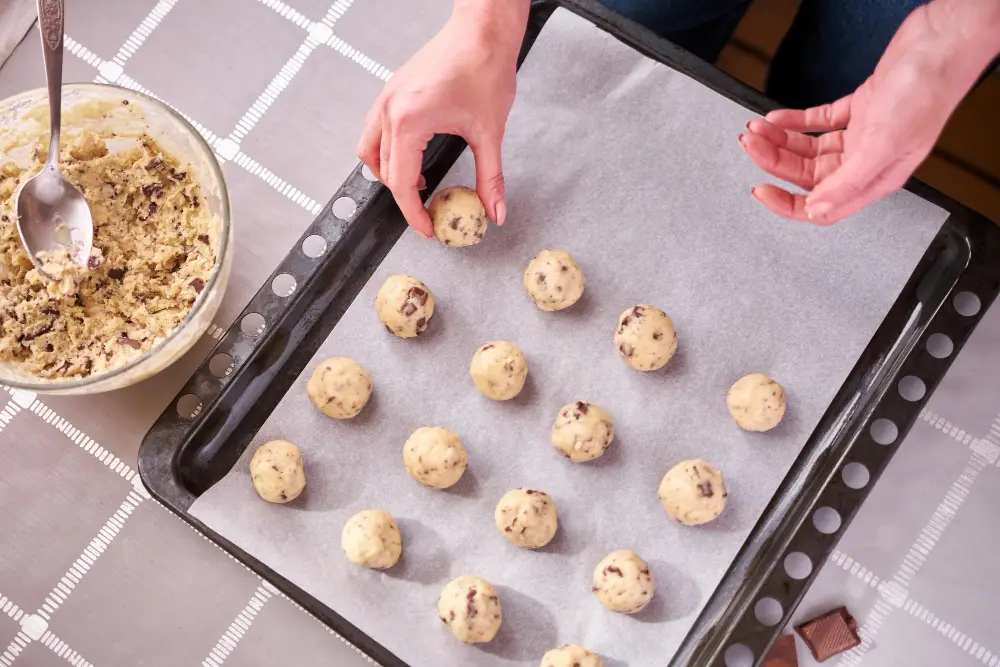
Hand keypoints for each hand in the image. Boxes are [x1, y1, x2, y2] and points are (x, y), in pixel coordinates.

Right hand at [356, 5, 524, 237]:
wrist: (483, 30)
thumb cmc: (484, 67)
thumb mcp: (490, 133)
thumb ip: (490, 178)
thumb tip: (494, 211)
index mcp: (409, 121)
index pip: (402, 183)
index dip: (413, 213)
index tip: (426, 229)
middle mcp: (390, 109)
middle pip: (384, 171)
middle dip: (404, 198)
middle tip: (428, 213)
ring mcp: (387, 98)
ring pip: (370, 151)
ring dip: (390, 174)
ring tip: (419, 186)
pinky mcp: (392, 91)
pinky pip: (376, 130)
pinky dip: (389, 151)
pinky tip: (414, 156)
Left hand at [739, 2, 995, 223]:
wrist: (941, 43)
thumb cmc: (926, 91)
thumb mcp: (883, 144)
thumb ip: (848, 182)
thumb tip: (817, 211)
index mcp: (876, 178)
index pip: (823, 205)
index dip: (788, 203)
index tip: (760, 191)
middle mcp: (868, 159)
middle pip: (809, 174)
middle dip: (775, 161)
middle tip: (751, 145)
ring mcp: (863, 133)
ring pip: (809, 148)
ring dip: (780, 140)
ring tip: (757, 130)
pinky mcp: (860, 107)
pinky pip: (818, 121)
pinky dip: (795, 121)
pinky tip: (777, 118)